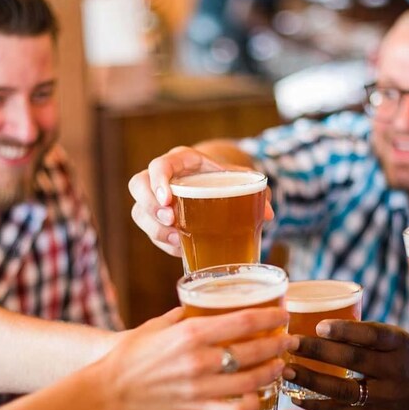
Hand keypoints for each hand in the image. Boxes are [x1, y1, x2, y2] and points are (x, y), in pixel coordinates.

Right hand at [101, 306, 292, 409]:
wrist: (111, 389)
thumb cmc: (132, 354)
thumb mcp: (159, 325)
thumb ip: (185, 314)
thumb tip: (204, 303)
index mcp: (191, 332)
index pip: (244, 320)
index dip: (271, 315)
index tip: (284, 312)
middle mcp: (199, 359)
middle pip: (254, 349)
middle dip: (278, 343)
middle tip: (289, 339)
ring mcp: (200, 388)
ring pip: (251, 379)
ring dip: (273, 371)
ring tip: (281, 364)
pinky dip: (253, 403)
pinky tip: (261, 395)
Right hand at [128, 145, 273, 256]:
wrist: (215, 182)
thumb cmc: (226, 178)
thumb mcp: (240, 178)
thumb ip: (256, 191)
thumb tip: (269, 213)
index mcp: (180, 161)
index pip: (160, 164)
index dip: (158, 180)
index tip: (168, 199)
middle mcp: (161, 177)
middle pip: (138, 186)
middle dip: (150, 206)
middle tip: (170, 220)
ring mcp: (155, 199)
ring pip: (139, 212)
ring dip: (154, 228)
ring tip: (176, 240)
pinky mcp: (156, 219)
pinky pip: (150, 231)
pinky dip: (163, 242)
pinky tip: (179, 249)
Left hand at [283, 321, 408, 409]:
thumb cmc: (406, 359)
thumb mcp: (396, 340)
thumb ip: (365, 335)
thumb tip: (315, 326)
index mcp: (399, 344)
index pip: (372, 334)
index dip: (345, 330)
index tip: (319, 326)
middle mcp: (395, 370)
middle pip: (353, 360)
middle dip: (318, 351)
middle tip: (290, 344)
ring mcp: (386, 397)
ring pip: (344, 389)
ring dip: (311, 379)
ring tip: (287, 370)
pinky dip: (317, 405)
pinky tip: (296, 396)